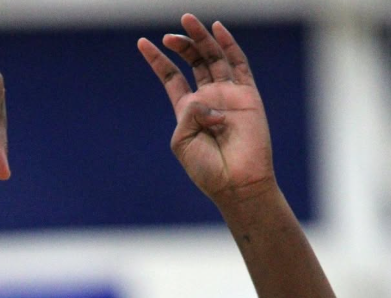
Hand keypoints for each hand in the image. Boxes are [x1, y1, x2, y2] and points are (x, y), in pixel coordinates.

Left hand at [138, 15, 273, 203]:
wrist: (236, 182)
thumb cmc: (206, 169)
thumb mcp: (182, 141)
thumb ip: (188, 113)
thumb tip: (206, 97)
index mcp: (188, 111)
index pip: (172, 78)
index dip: (158, 60)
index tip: (143, 43)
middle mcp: (208, 99)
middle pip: (194, 61)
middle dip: (182, 45)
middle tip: (169, 35)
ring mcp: (229, 95)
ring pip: (214, 57)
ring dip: (200, 38)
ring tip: (187, 20)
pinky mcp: (247, 96)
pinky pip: (238, 64)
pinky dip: (228, 45)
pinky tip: (217, 29)